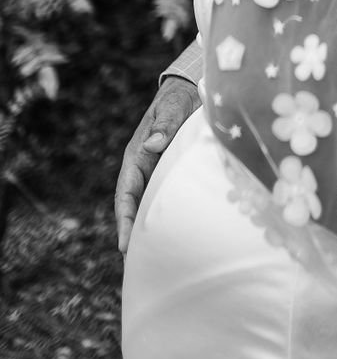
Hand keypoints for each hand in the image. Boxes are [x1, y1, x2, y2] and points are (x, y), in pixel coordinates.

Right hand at [114, 76, 199, 253]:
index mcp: (137, 156)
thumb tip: (153, 144)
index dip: (125, 219)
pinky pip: (164, 200)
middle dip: (132, 235)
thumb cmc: (179, 99)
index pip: (126, 193)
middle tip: (136, 266)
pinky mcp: (171, 175)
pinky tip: (173, 237)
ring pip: (148, 207)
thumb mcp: (172, 107)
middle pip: (134, 207)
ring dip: (147, 231)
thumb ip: (165, 124)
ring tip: (153, 262)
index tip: (125, 245)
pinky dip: (164, 219)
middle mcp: (144, 169)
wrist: (190, 92)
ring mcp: (156, 173)